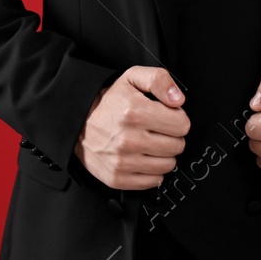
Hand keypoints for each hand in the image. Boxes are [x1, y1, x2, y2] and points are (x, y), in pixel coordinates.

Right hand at [74, 66, 189, 189]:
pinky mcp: (117, 178)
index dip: (177, 118)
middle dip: (172, 136)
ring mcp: (122, 161)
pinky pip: (153, 181)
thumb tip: (178, 99)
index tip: (167, 117)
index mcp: (135, 112)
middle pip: (177, 146)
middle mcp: (129, 139)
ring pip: (168, 165)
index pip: (182, 124)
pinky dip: (152, 171)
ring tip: (150, 143)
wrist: (79, 123)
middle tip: (157, 130)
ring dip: (163, 155)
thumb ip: (159, 80)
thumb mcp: (132, 78)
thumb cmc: (109, 102)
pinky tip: (143, 158)